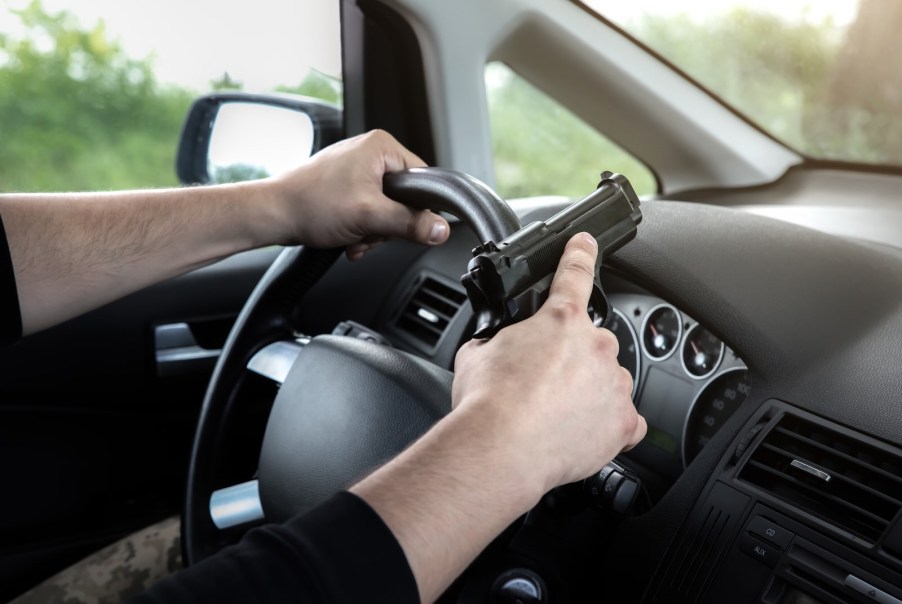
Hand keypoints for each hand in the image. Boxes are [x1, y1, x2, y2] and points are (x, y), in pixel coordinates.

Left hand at [268, 130, 449, 259]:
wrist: (274, 214)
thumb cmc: (311, 204)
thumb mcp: (370, 216)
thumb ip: (410, 223)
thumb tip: (440, 230)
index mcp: (381, 146)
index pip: (422, 180)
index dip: (416, 209)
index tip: (402, 226)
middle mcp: (370, 152)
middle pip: (404, 199)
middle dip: (387, 224)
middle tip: (368, 231)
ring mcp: (357, 168)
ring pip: (386, 208)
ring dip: (373, 231)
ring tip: (354, 236)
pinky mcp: (346, 185)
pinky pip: (369, 209)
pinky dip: (361, 228)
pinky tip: (348, 237)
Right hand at [451, 232, 646, 493]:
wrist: (500, 450)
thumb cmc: (488, 404)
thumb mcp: (476, 353)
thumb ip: (495, 339)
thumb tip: (493, 345)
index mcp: (560, 321)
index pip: (574, 275)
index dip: (580, 254)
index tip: (586, 243)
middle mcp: (596, 347)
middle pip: (592, 343)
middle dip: (570, 360)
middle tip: (541, 384)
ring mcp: (613, 385)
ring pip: (609, 380)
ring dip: (589, 391)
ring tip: (554, 415)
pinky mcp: (623, 423)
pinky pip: (626, 420)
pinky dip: (609, 424)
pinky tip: (583, 433)